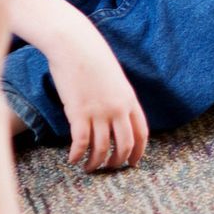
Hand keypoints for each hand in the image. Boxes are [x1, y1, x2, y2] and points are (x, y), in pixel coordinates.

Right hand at [46, 24, 149, 171]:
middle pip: (124, 145)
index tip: (133, 163)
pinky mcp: (78, 113)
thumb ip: (117, 98)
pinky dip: (77, 155)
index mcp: (130, 100)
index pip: (141, 133)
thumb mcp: (114, 79)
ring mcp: (99, 112)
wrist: (75, 45)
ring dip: (95, 163)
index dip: (139, 152)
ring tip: (88, 168)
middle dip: (118, 162)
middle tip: (109, 169)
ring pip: (102, 148)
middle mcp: (117, 109)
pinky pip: (81, 142)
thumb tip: (114, 116)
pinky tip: (72, 159)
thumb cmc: (92, 58)